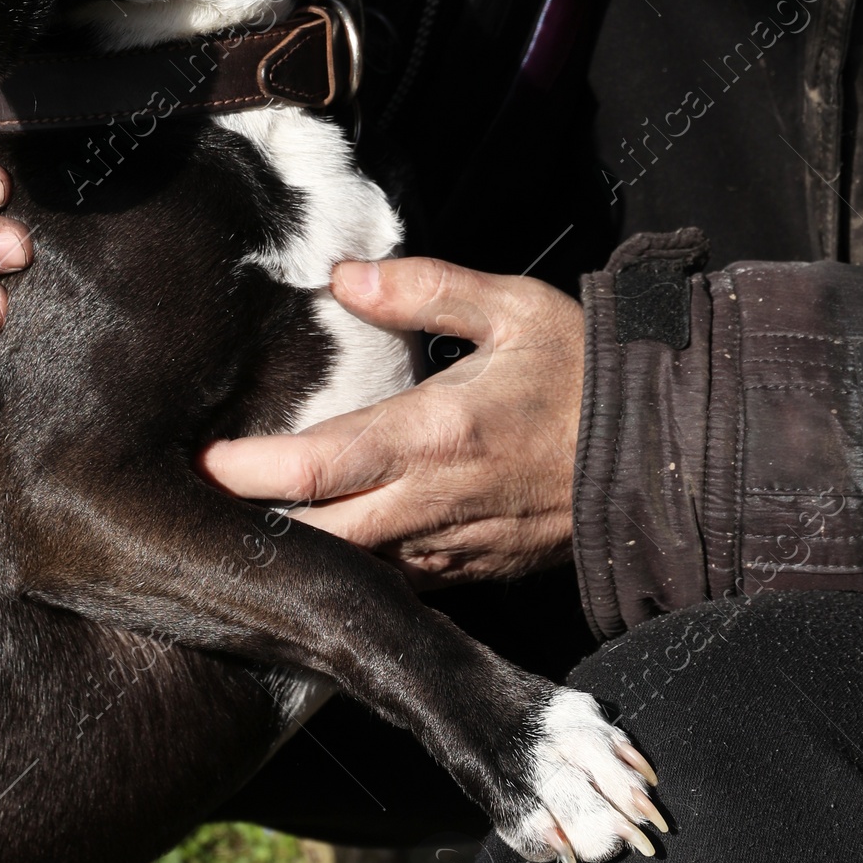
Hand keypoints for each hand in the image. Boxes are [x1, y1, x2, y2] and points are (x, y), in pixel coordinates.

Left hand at [198, 257, 582, 580]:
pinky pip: (395, 585)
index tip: (199, 464)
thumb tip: (341, 277)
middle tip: (191, 515)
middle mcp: (436, 505)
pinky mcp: (473, 575)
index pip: (321, 464)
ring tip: (239, 537)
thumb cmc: (586, 372)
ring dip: (300, 559)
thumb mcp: (511, 308)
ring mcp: (454, 551)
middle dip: (254, 533)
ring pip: (353, 573)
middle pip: (319, 540)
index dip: (251, 471)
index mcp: (437, 435)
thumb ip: (422, 289)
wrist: (670, 453)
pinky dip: (351, 575)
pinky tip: (318, 557)